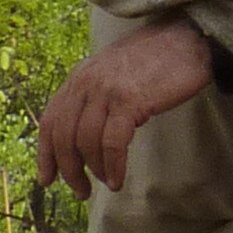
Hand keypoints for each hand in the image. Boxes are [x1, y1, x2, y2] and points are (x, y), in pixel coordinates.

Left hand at [38, 18, 216, 196]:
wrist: (187, 40)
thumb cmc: (156, 60)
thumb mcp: (114, 72)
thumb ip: (96, 95)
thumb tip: (86, 134)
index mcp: (79, 78)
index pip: (50, 121)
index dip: (45, 154)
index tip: (47, 179)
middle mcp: (86, 83)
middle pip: (64, 136)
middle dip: (68, 170)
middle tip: (81, 191)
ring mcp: (106, 91)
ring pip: (85, 142)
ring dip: (93, 170)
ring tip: (107, 183)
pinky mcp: (129, 101)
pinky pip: (113, 143)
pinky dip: (113, 166)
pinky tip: (118, 179)